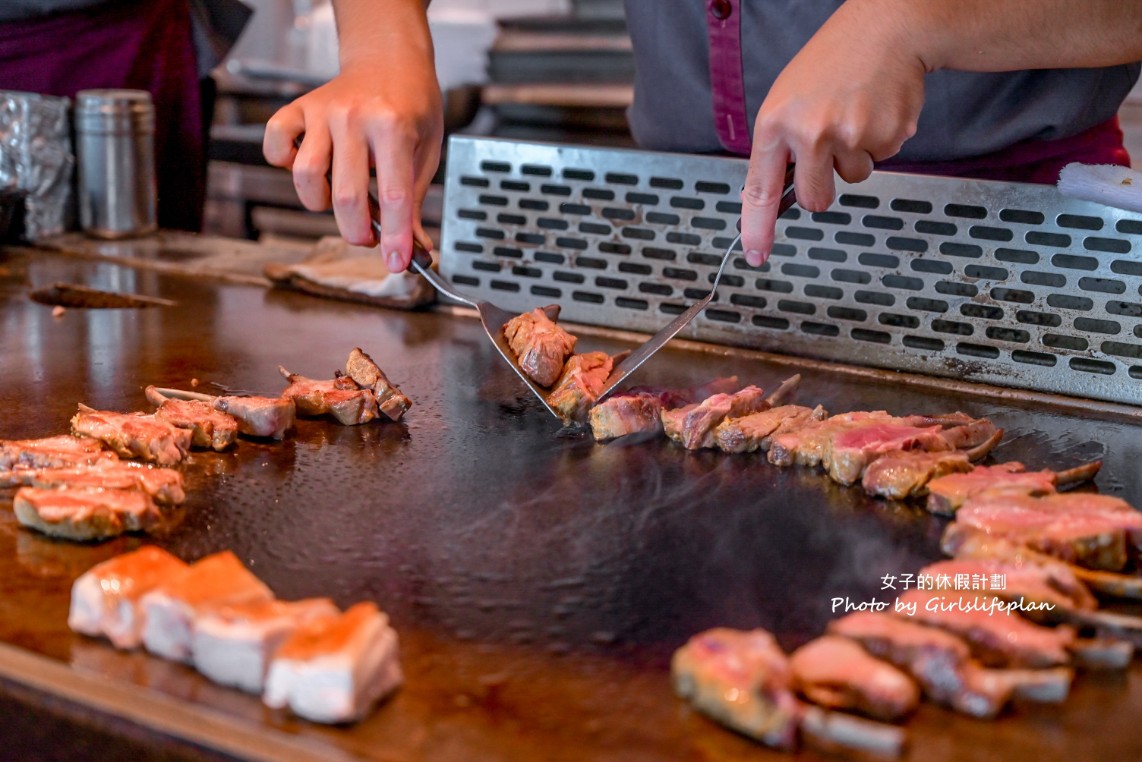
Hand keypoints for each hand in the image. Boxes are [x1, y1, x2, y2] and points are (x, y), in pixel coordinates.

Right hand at [263, 57, 442, 271]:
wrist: (390, 59)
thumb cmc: (411, 106)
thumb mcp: (427, 152)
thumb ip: (415, 200)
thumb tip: (414, 247)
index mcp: (394, 127)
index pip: (394, 196)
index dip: (395, 238)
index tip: (397, 263)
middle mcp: (355, 117)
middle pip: (345, 195)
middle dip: (357, 231)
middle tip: (366, 237)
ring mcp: (323, 111)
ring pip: (304, 176)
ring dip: (319, 202)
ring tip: (338, 197)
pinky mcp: (299, 108)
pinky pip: (275, 145)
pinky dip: (283, 163)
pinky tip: (307, 166)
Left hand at [740, 1, 926, 265]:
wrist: (887, 29)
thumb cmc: (833, 62)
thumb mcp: (788, 99)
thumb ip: (781, 146)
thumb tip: (780, 195)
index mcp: (776, 123)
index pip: (760, 189)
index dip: (757, 228)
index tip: (754, 254)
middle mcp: (810, 132)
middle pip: (815, 199)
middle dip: (823, 186)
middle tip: (829, 147)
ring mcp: (850, 136)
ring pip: (853, 179)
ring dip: (855, 156)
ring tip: (854, 114)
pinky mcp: (886, 136)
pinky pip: (882, 159)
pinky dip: (881, 140)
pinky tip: (876, 108)